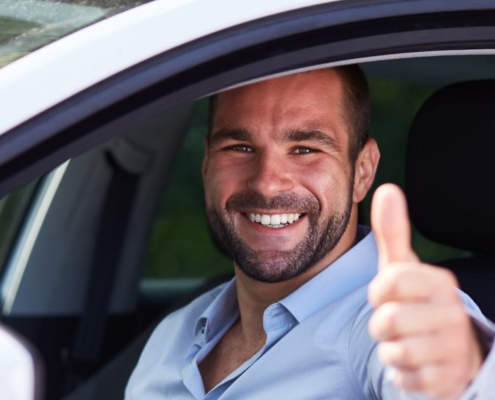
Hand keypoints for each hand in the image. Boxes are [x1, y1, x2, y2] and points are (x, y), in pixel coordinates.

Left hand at [368, 184, 482, 398]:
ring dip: (390, 349)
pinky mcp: (447, 379)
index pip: (390, 282)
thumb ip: (394, 232)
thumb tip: (388, 189)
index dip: (379, 292)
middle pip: (387, 321)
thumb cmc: (417, 302)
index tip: (387, 295)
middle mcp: (452, 313)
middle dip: (381, 325)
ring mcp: (452, 348)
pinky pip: (405, 378)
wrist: (450, 348)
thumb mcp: (404, 267)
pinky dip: (401, 372)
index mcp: (439, 282)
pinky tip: (415, 362)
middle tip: (396, 322)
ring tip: (405, 341)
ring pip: (394, 352)